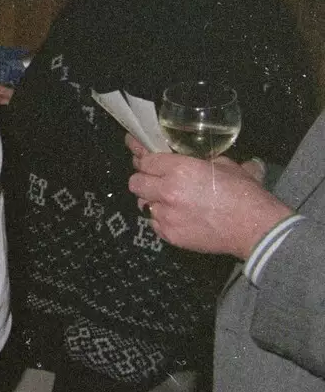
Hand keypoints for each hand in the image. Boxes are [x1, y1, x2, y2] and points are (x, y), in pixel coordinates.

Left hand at [127, 136, 292, 258]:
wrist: (256, 228)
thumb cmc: (245, 194)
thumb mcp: (225, 165)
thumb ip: (200, 160)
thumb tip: (190, 157)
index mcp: (180, 169)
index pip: (145, 161)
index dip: (144, 159)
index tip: (143, 158)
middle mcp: (168, 191)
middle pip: (135, 182)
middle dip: (143, 179)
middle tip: (153, 180)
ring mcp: (166, 215)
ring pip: (142, 204)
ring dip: (151, 200)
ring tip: (167, 200)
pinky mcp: (170, 234)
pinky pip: (153, 223)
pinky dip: (160, 219)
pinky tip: (175, 216)